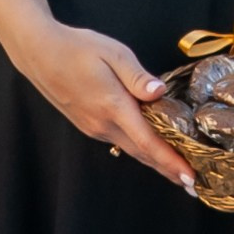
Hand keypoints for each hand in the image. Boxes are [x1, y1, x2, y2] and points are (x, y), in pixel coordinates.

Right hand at [25, 24, 195, 187]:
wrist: (39, 52)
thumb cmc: (77, 47)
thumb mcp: (113, 53)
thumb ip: (138, 76)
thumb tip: (159, 93)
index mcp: (113, 107)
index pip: (148, 143)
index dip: (172, 162)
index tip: (191, 178)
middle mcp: (103, 124)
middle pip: (143, 154)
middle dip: (169, 171)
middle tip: (194, 186)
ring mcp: (94, 128)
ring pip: (132, 150)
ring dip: (156, 162)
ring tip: (179, 172)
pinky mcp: (89, 125)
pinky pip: (121, 142)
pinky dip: (141, 150)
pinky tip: (152, 149)